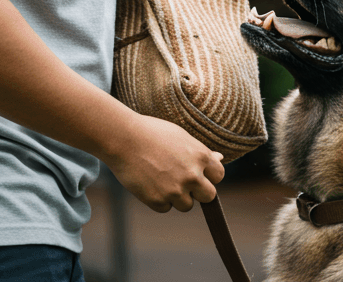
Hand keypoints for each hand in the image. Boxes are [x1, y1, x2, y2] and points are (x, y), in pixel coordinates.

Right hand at [106, 114, 223, 212]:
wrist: (123, 138)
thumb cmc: (152, 133)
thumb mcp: (181, 137)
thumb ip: (201, 152)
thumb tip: (219, 158)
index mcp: (201, 156)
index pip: (218, 176)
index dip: (208, 176)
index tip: (198, 173)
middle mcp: (192, 175)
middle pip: (208, 196)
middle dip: (198, 192)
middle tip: (182, 182)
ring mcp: (175, 190)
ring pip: (186, 205)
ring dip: (177, 197)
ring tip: (161, 179)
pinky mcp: (157, 200)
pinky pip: (165, 208)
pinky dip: (158, 200)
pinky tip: (149, 183)